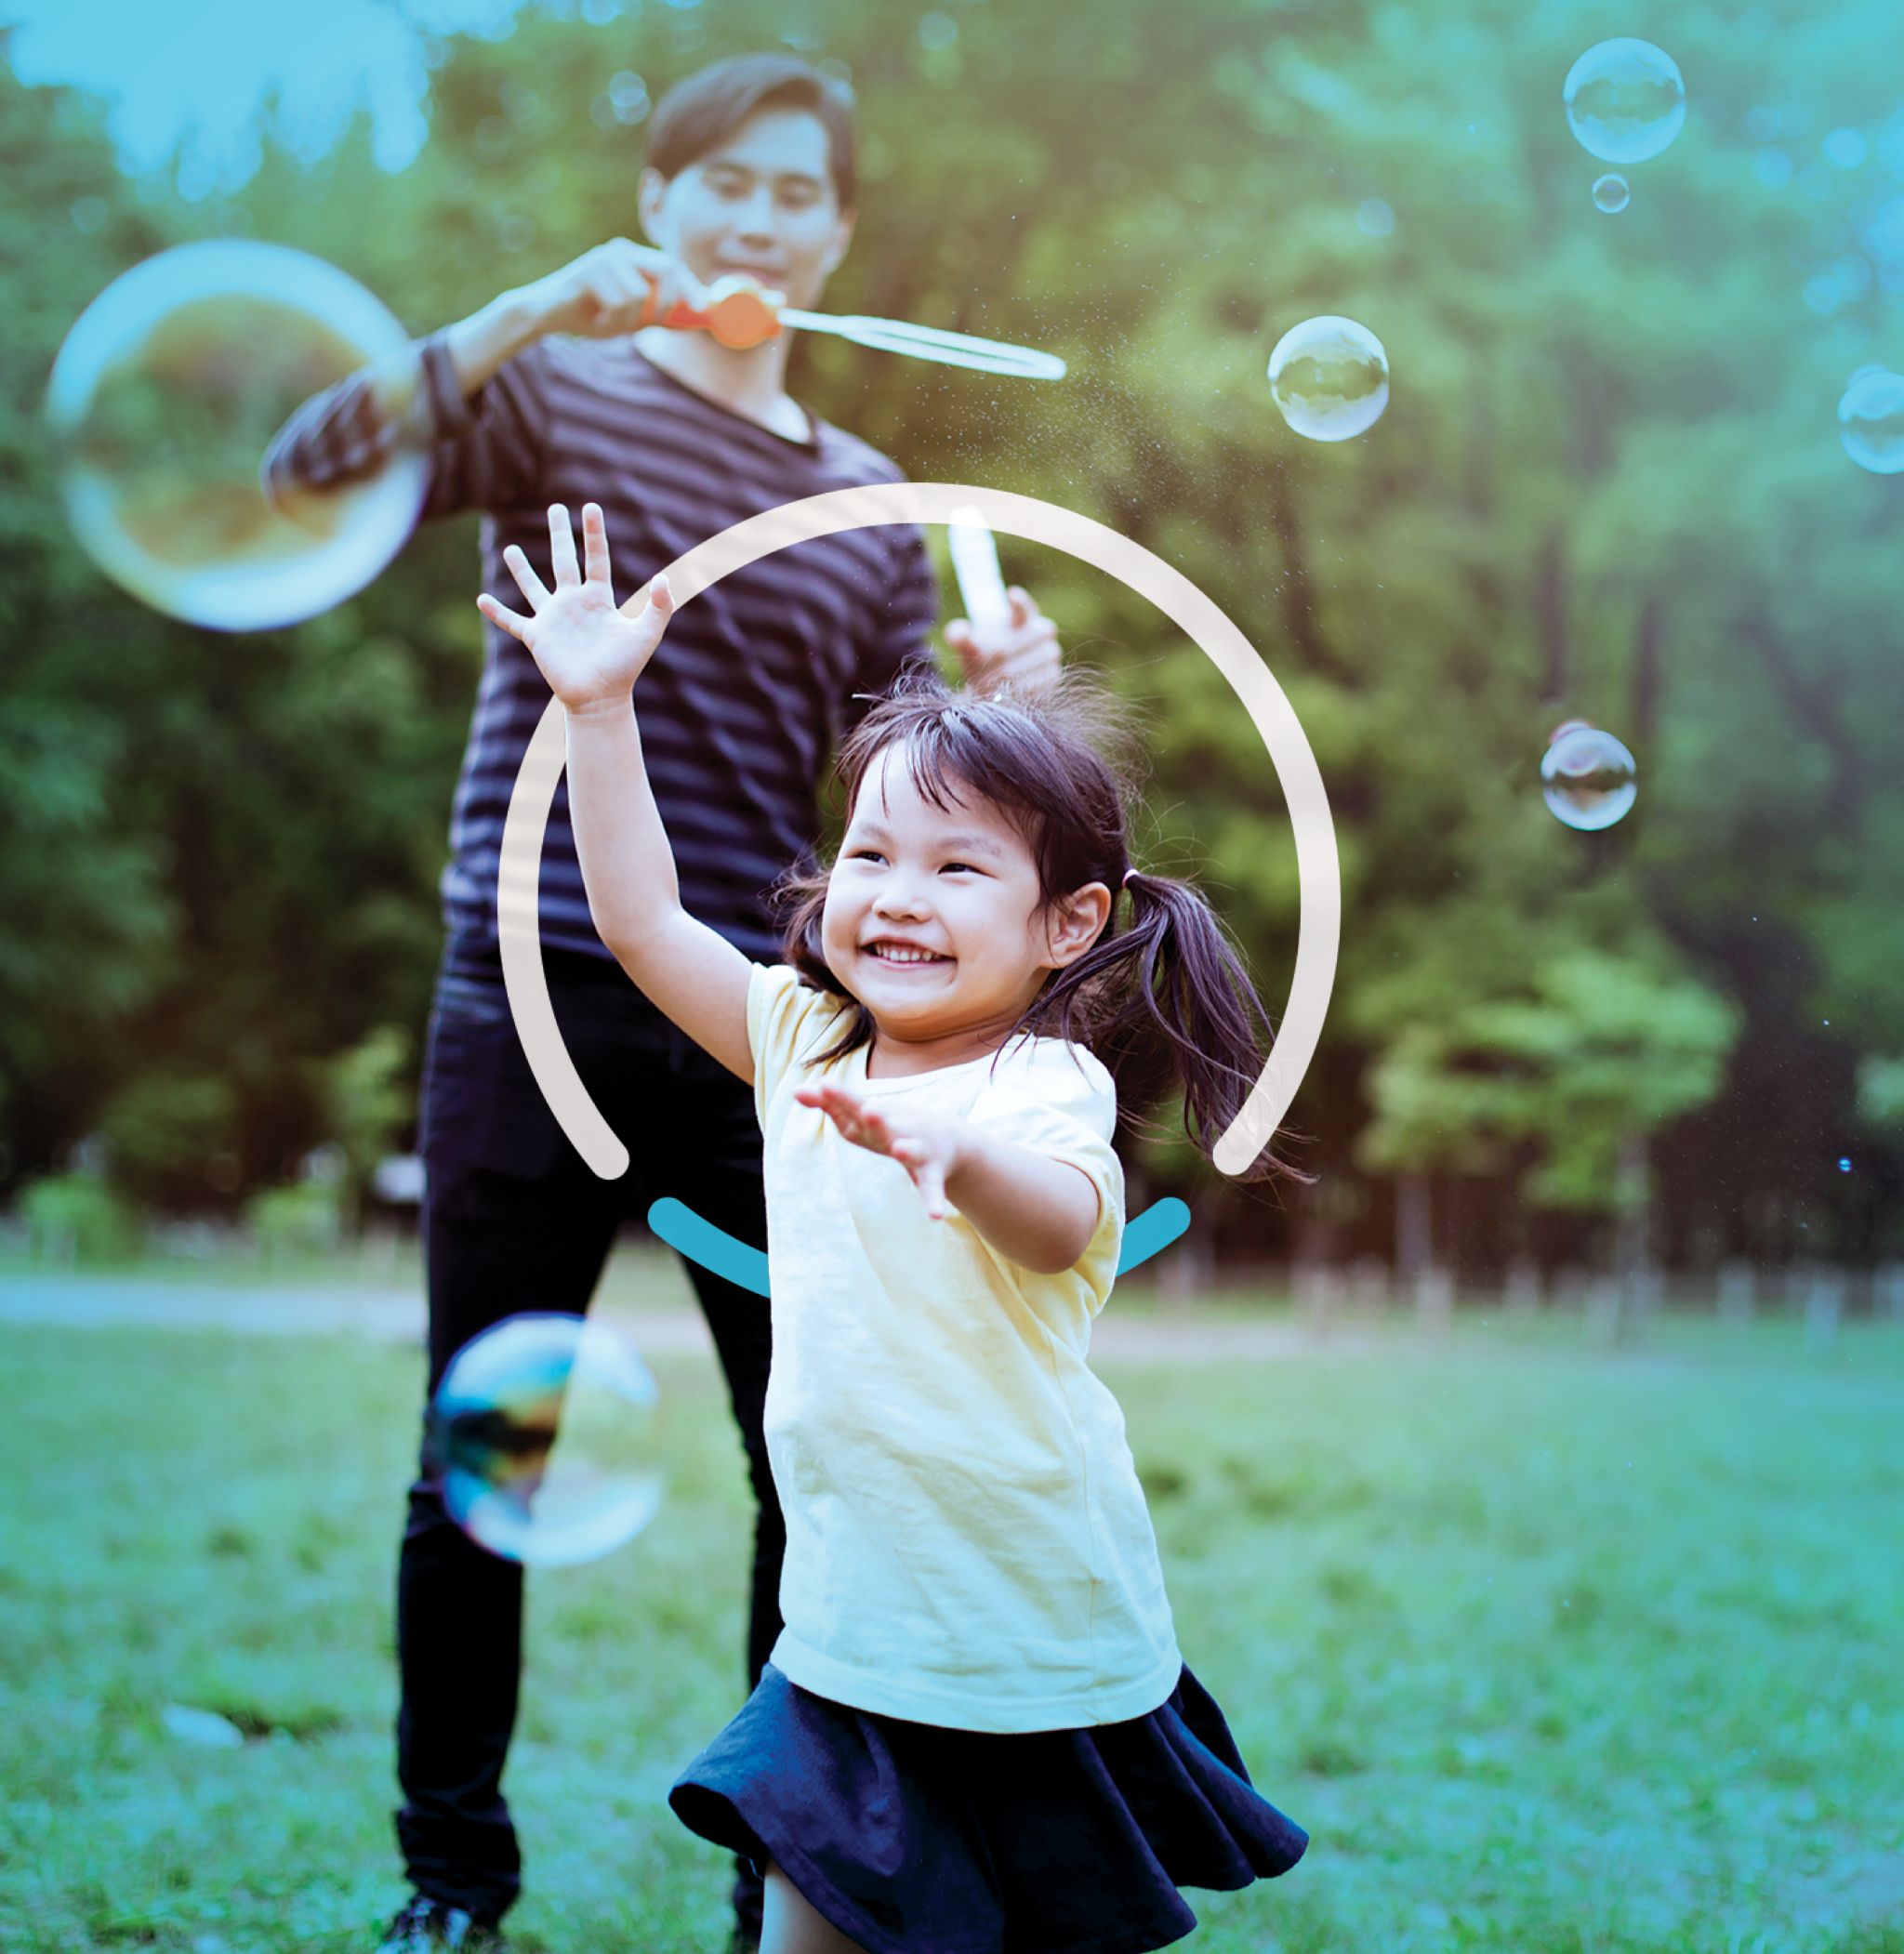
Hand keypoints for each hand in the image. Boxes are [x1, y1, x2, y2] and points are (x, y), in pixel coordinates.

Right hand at [477, 503, 674, 713]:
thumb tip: (662, 579)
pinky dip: (497, 612)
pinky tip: (481, 599)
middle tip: (555, 508)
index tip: (591, 507)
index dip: (594, 533)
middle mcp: (574, 603)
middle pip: (564, 561)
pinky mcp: (537, 637)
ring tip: (509, 549)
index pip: (596, 558)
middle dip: (560, 534)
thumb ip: (660, 607)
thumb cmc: (625, 668)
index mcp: (599, 599)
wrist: (601, 698)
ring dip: (521, 569)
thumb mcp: (646, 634)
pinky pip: (513, 621)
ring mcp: (553, 619)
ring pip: (533, 586)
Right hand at [521, 238, 707, 339]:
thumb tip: (696, 323)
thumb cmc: (589, 315)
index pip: (673, 266)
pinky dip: (612, 321)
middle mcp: (621, 252)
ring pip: (642, 295)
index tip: (702, 310)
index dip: (692, 288)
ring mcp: (605, 258)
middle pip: (667, 269)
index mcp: (633, 259)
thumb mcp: (631, 319)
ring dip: (629, 321)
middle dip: (670, 302)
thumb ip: (661, 318)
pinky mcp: (589, 271)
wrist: (546, 314)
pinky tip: (595, 320)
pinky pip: (620, 301)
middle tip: (658, 323)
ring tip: (609, 324)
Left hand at [793, 1081, 971, 1220]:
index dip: (841, 1098)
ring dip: (907, 1150)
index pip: (855, 1107)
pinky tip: (935, 1216)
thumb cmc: (893, 1126)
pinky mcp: (931, 1173)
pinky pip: (931, 1188)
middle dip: (877, 1118)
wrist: (949, 1138)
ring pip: (912, 1150)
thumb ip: (830, 1103)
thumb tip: (794, 1091)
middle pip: (885, 1124)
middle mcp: (897, 1129)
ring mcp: (917, 1149)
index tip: (824, 1086)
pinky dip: (933, 1200)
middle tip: (869, 1111)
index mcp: (877, 1118)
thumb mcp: (862, 1115)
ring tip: (900, 1150)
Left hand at [944, 586, 1060, 695]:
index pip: (1023, 607)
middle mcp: (1042, 630)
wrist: (995, 684)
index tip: (1010, 595)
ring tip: (983, 685)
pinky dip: (1014, 691)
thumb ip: (957, 635)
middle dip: (990, 661)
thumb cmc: (982, 657)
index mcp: (1022, 616)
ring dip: (998, 679)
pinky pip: (1032, 685)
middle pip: (1011, 646)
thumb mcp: (967, 644)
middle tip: (975, 671)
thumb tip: (961, 632)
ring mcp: (1051, 652)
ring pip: (1019, 668)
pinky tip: (1001, 694)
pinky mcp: (1053, 674)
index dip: (1019, 603)